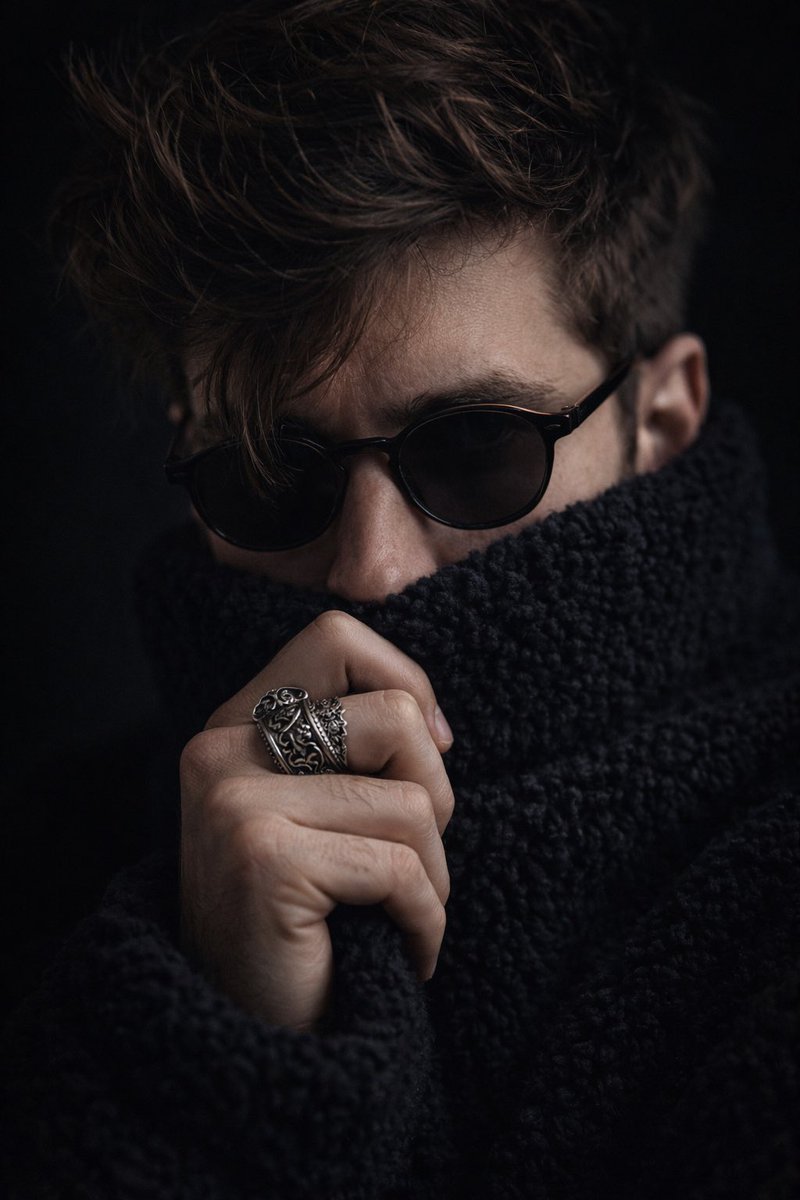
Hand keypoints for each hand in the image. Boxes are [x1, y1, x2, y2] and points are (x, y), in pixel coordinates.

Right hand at [179, 610, 454, 1030]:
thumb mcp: (322, 813)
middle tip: (410, 861)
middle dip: (435, 796)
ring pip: (415, 803)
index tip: (429, 753)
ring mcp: (235, 800)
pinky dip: (425, 922)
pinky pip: (404, 868)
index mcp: (234, 727)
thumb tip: (433, 720)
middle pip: (396, 715)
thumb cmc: (308, 922)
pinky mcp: (264, 856)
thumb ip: (352, 750)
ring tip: (397, 915)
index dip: (405, 683)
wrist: (256, 1042)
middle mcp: (220, 751)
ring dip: (433, 875)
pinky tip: (399, 954)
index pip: (336, 639)